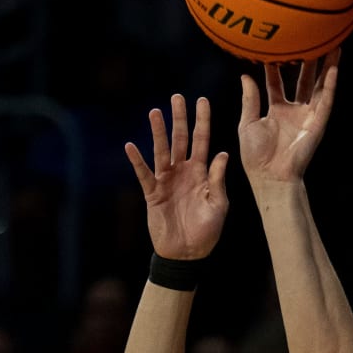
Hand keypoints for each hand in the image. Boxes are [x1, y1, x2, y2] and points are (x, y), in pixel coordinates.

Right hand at [125, 94, 229, 260]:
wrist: (186, 255)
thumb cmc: (207, 232)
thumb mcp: (219, 205)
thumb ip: (217, 179)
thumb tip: (222, 153)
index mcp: (201, 173)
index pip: (202, 141)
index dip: (203, 121)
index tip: (202, 101)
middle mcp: (183, 172)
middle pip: (180, 140)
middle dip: (179, 119)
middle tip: (177, 97)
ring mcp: (167, 182)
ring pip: (162, 151)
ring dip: (158, 132)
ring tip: (155, 113)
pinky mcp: (152, 194)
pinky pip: (143, 174)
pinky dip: (137, 161)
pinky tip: (130, 146)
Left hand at [238, 50, 338, 186]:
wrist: (270, 177)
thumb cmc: (256, 157)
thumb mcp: (248, 123)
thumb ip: (250, 99)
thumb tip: (245, 76)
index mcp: (275, 111)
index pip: (276, 83)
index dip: (275, 66)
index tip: (274, 46)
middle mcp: (293, 111)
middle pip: (303, 80)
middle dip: (307, 61)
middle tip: (309, 38)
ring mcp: (307, 116)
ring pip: (319, 86)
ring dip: (326, 66)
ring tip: (332, 44)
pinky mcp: (317, 122)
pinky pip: (326, 100)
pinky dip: (330, 83)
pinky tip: (334, 66)